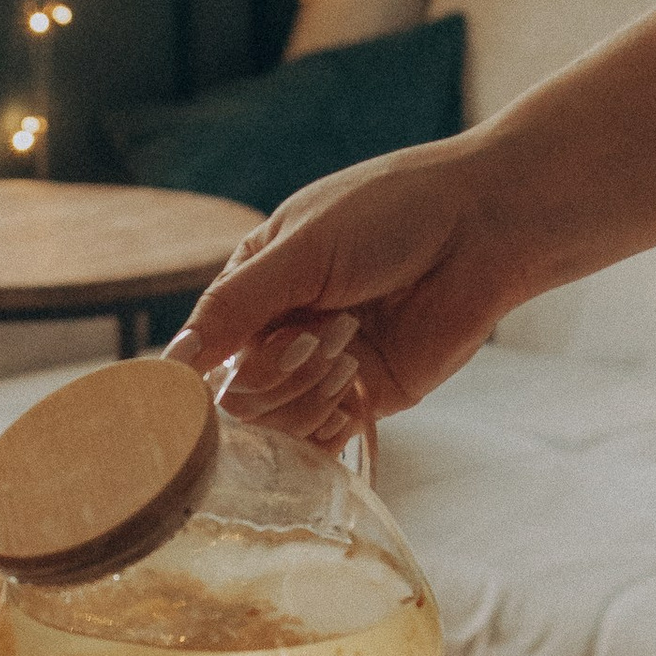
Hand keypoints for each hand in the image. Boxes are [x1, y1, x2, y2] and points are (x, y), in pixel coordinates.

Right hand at [167, 135, 514, 445]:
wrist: (483, 229)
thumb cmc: (391, 215)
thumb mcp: (302, 249)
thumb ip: (236, 306)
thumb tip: (173, 361)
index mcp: (255, 283)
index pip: (207, 345)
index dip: (219, 359)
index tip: (243, 352)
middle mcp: (282, 331)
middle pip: (238, 395)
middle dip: (273, 373)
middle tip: (319, 335)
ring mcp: (322, 369)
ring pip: (276, 423)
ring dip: (305, 394)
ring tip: (348, 347)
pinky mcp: (365, 399)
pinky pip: (321, 440)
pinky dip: (325, 426)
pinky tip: (350, 387)